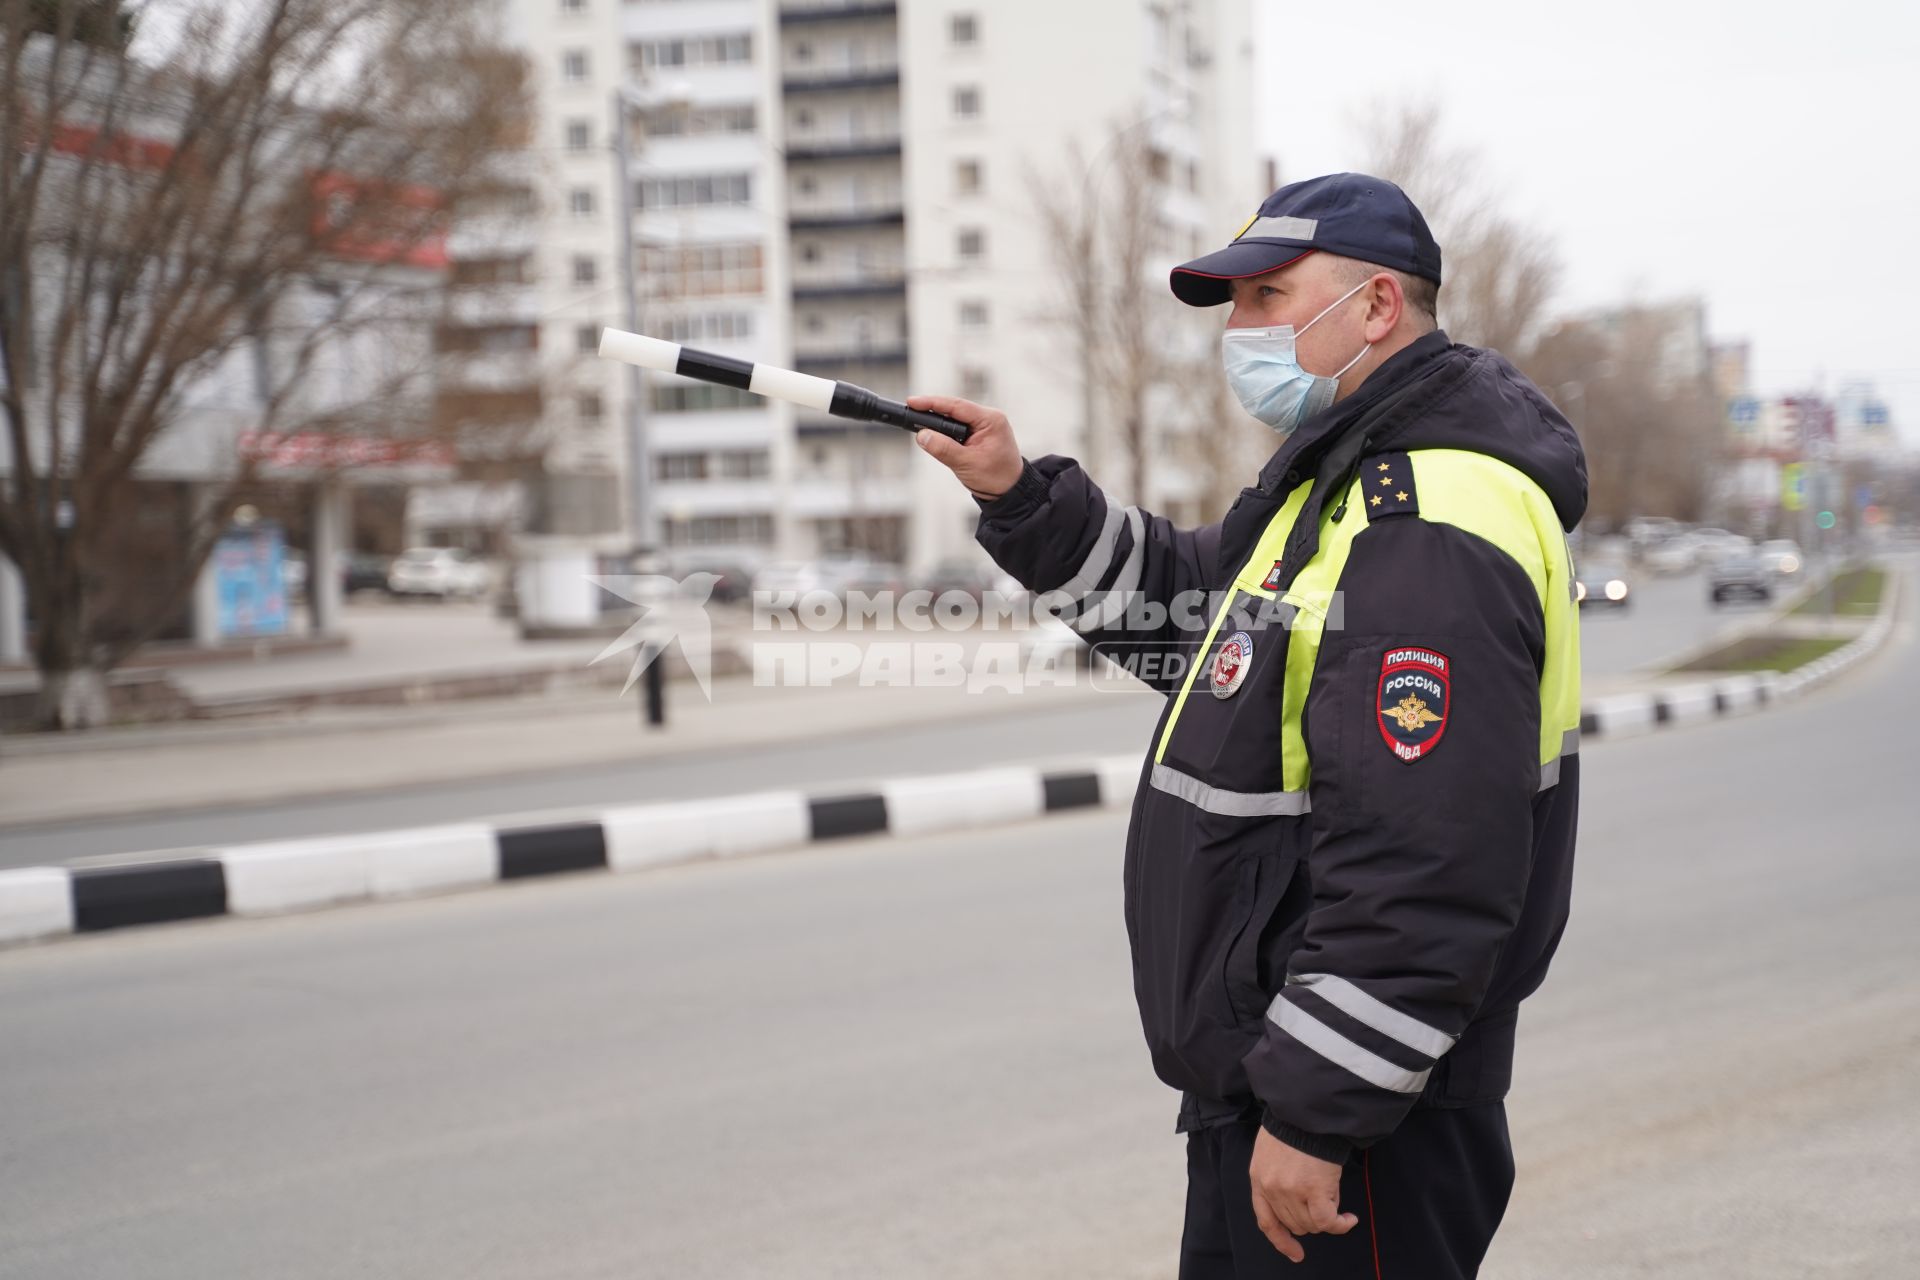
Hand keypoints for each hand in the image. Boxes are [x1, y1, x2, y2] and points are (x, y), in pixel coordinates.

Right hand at [905, 394, 1023, 499]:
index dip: (932, 403)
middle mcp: (989, 418)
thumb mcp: (967, 464)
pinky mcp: (979, 434)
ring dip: (938, 422)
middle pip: (954, 409)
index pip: (956, 406)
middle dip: (933, 411)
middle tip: (911, 412)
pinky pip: (958, 427)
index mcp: (991, 420)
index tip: (913, 402)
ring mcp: (985, 425)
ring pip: (955, 418)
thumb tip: (922, 435)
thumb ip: (943, 449)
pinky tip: (933, 433)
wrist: (1010, 492)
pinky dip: (945, 431)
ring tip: (918, 422)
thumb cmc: (995, 478)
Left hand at [1248, 1127, 1356, 1263]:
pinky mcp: (1314, 1190)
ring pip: (1312, 1224)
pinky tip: (1350, 1219)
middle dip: (1310, 1217)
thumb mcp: (1270, 1152)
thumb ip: (1277, 1178)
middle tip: (1324, 1198)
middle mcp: (1272, 1189)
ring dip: (1326, 1215)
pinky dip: (1341, 1224)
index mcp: (1258, 1179)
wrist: (1306, 1110)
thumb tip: (1299, 1204)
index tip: (1296, 1252)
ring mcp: (1292, 1192)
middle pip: (1294, 1223)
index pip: (1266, 1221)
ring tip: (1334, 1193)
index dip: (1282, 1241)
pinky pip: (1328, 1221)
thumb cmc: (1292, 1125)